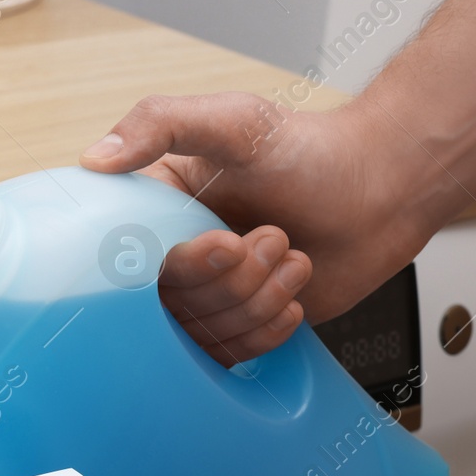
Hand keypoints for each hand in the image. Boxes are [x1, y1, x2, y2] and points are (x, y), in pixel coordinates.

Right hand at [80, 93, 430, 363]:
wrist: (380, 191)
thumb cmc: (311, 151)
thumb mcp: (233, 122)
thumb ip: (159, 124)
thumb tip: (95, 158)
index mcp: (157, 208)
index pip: (131, 260)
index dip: (184, 262)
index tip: (226, 242)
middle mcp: (173, 254)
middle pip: (173, 303)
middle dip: (237, 277)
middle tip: (275, 234)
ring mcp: (206, 295)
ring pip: (206, 330)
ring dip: (262, 296)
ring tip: (290, 252)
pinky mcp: (239, 327)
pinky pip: (233, 353)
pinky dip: (272, 324)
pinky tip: (294, 285)